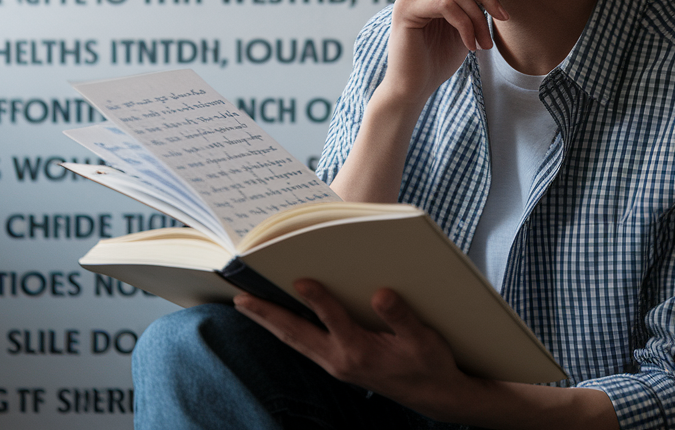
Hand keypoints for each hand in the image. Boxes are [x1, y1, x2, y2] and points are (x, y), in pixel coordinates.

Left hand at [233, 280, 472, 420]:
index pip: (333, 321)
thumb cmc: (430, 365)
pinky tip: (275, 320)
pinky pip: (302, 345)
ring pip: (295, 341)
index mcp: (361, 352)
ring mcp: (335, 364)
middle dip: (267, 315)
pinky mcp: (337, 364)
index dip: (318, 300)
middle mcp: (341, 360)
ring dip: (269, 322)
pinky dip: (284, 331)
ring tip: (245, 305)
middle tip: (240, 298)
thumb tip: (381, 294)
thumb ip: (402, 317)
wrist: (434, 396)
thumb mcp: (425, 340)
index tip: (299, 279)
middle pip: (297, 334)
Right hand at [381, 0, 507, 104]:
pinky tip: (469, 46)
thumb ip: (471, 6)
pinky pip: (445, 5)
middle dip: (484, 4)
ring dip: (476, 21)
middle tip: (491, 35)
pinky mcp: (405, 9)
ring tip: (482, 45)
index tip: (503, 17)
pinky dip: (464, 26)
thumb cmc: (437, 59)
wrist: (414, 86)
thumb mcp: (462, 27)